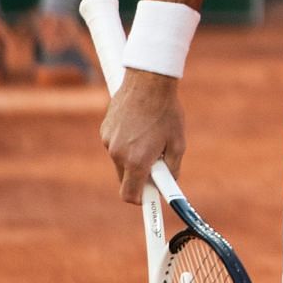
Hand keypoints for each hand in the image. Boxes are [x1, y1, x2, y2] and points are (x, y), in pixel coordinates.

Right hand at [101, 69, 186, 204]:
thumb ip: (171, 169)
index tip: (150, 201)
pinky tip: (140, 126)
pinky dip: (126, 143)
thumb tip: (167, 184)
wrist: (148, 81)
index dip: (141, 201)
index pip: (130, 195)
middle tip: (157, 165)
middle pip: (126, 179)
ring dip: (133, 158)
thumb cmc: (167, 112)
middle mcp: (118, 154)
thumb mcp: (177, 143)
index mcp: (136, 161)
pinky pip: (116, 145)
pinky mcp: (104, 130)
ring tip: (150, 137)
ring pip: (121, 162)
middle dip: (140, 177)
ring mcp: (108, 141)